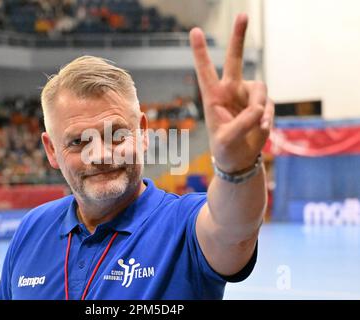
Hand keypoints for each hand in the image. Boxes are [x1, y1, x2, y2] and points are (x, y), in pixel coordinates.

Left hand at [189, 14, 273, 172]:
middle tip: (243, 15)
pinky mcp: (262, 103)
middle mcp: (229, 91)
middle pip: (234, 59)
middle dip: (238, 37)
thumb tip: (260, 108)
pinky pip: (269, 103)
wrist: (240, 158)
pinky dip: (268, 116)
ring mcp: (246, 95)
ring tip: (258, 124)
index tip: (194, 31)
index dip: (200, 53)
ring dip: (261, 106)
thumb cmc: (226, 149)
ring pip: (260, 87)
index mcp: (213, 98)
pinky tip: (262, 129)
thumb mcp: (227, 140)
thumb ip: (242, 124)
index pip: (205, 72)